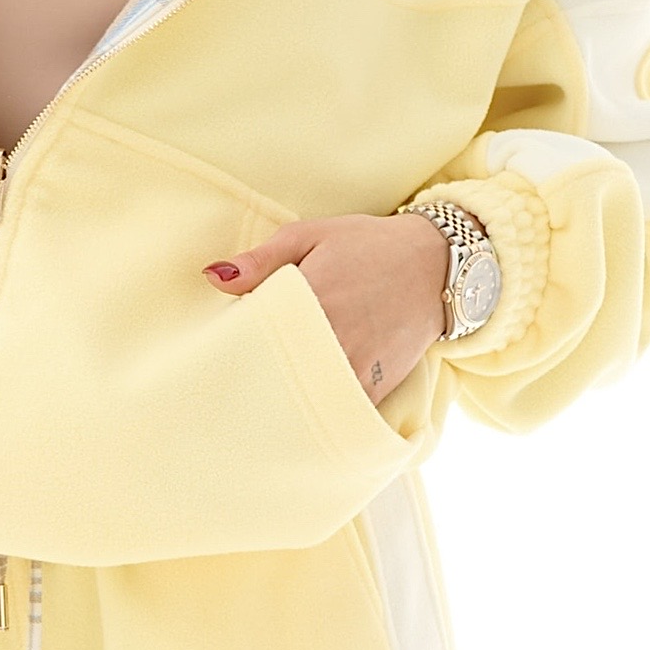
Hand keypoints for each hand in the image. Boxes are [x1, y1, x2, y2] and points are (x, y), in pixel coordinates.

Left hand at [203, 213, 450, 397]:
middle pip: (274, 373)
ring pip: (304, 400)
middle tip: (228, 382)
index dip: (231, 344)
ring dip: (281, 401)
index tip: (215, 349)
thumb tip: (211, 277)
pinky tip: (297, 408)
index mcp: (311, 297)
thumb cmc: (368, 246)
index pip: (253, 333)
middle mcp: (333, 338)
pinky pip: (336, 413)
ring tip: (257, 402)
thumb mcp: (312, 235)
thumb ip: (261, 260)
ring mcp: (356, 368)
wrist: (438, 267)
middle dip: (250, 378)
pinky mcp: (374, 390)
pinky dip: (315, 413)